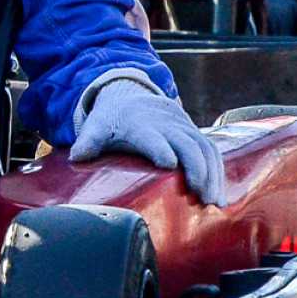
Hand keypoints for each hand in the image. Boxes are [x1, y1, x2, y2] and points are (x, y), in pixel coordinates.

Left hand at [69, 80, 225, 204]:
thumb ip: (88, 142)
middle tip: (201, 197)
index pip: (151, 136)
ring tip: (214, 202)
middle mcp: (166, 124)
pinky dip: (218, 172)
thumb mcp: (96, 127)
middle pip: (187, 143)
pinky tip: (220, 194)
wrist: (130, 95)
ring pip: (204, 148)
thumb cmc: (112, 120)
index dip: (160, 147)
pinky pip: (212, 150)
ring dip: (212, 175)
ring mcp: (183, 126)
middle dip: (197, 169)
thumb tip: (77, 156)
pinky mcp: (193, 132)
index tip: (169, 163)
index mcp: (139, 124)